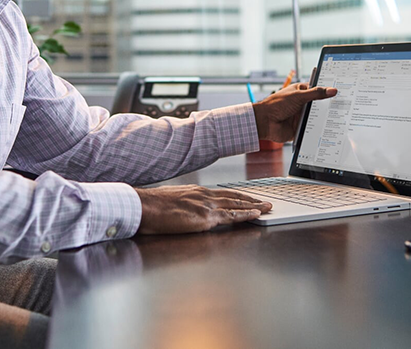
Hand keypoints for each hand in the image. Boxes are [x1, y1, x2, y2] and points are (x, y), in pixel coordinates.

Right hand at [135, 185, 272, 233]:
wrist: (143, 207)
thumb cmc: (152, 207)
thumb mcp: (173, 201)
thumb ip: (185, 204)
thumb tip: (187, 210)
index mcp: (197, 192)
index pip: (223, 193)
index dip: (239, 196)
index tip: (249, 198)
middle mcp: (204, 196)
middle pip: (234, 197)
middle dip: (252, 200)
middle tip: (266, 201)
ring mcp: (206, 206)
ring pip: (236, 205)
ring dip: (254, 207)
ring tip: (267, 208)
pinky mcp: (204, 218)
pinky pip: (230, 216)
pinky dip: (245, 215)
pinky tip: (256, 215)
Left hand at [252, 83, 337, 142]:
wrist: (264, 122)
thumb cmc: (276, 105)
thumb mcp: (298, 96)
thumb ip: (316, 93)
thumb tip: (332, 90)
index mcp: (301, 92)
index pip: (318, 90)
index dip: (329, 91)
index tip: (342, 92)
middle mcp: (302, 104)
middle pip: (320, 105)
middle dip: (329, 106)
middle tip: (344, 106)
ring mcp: (301, 116)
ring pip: (317, 118)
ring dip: (324, 119)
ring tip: (340, 119)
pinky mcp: (300, 128)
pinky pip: (312, 130)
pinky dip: (318, 130)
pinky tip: (328, 130)